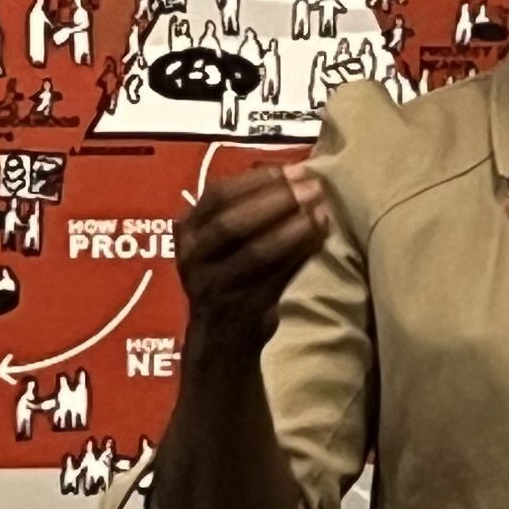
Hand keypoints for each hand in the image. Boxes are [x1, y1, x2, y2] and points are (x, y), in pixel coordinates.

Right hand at [174, 161, 332, 354]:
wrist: (220, 338)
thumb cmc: (227, 276)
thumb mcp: (222, 242)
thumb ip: (248, 209)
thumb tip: (296, 174)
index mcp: (187, 230)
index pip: (217, 195)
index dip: (257, 180)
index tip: (292, 169)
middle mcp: (194, 257)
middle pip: (231, 222)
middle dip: (275, 200)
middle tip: (311, 187)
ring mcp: (214, 285)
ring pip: (255, 251)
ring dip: (292, 228)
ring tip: (320, 210)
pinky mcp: (241, 307)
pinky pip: (275, 277)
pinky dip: (300, 254)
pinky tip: (321, 237)